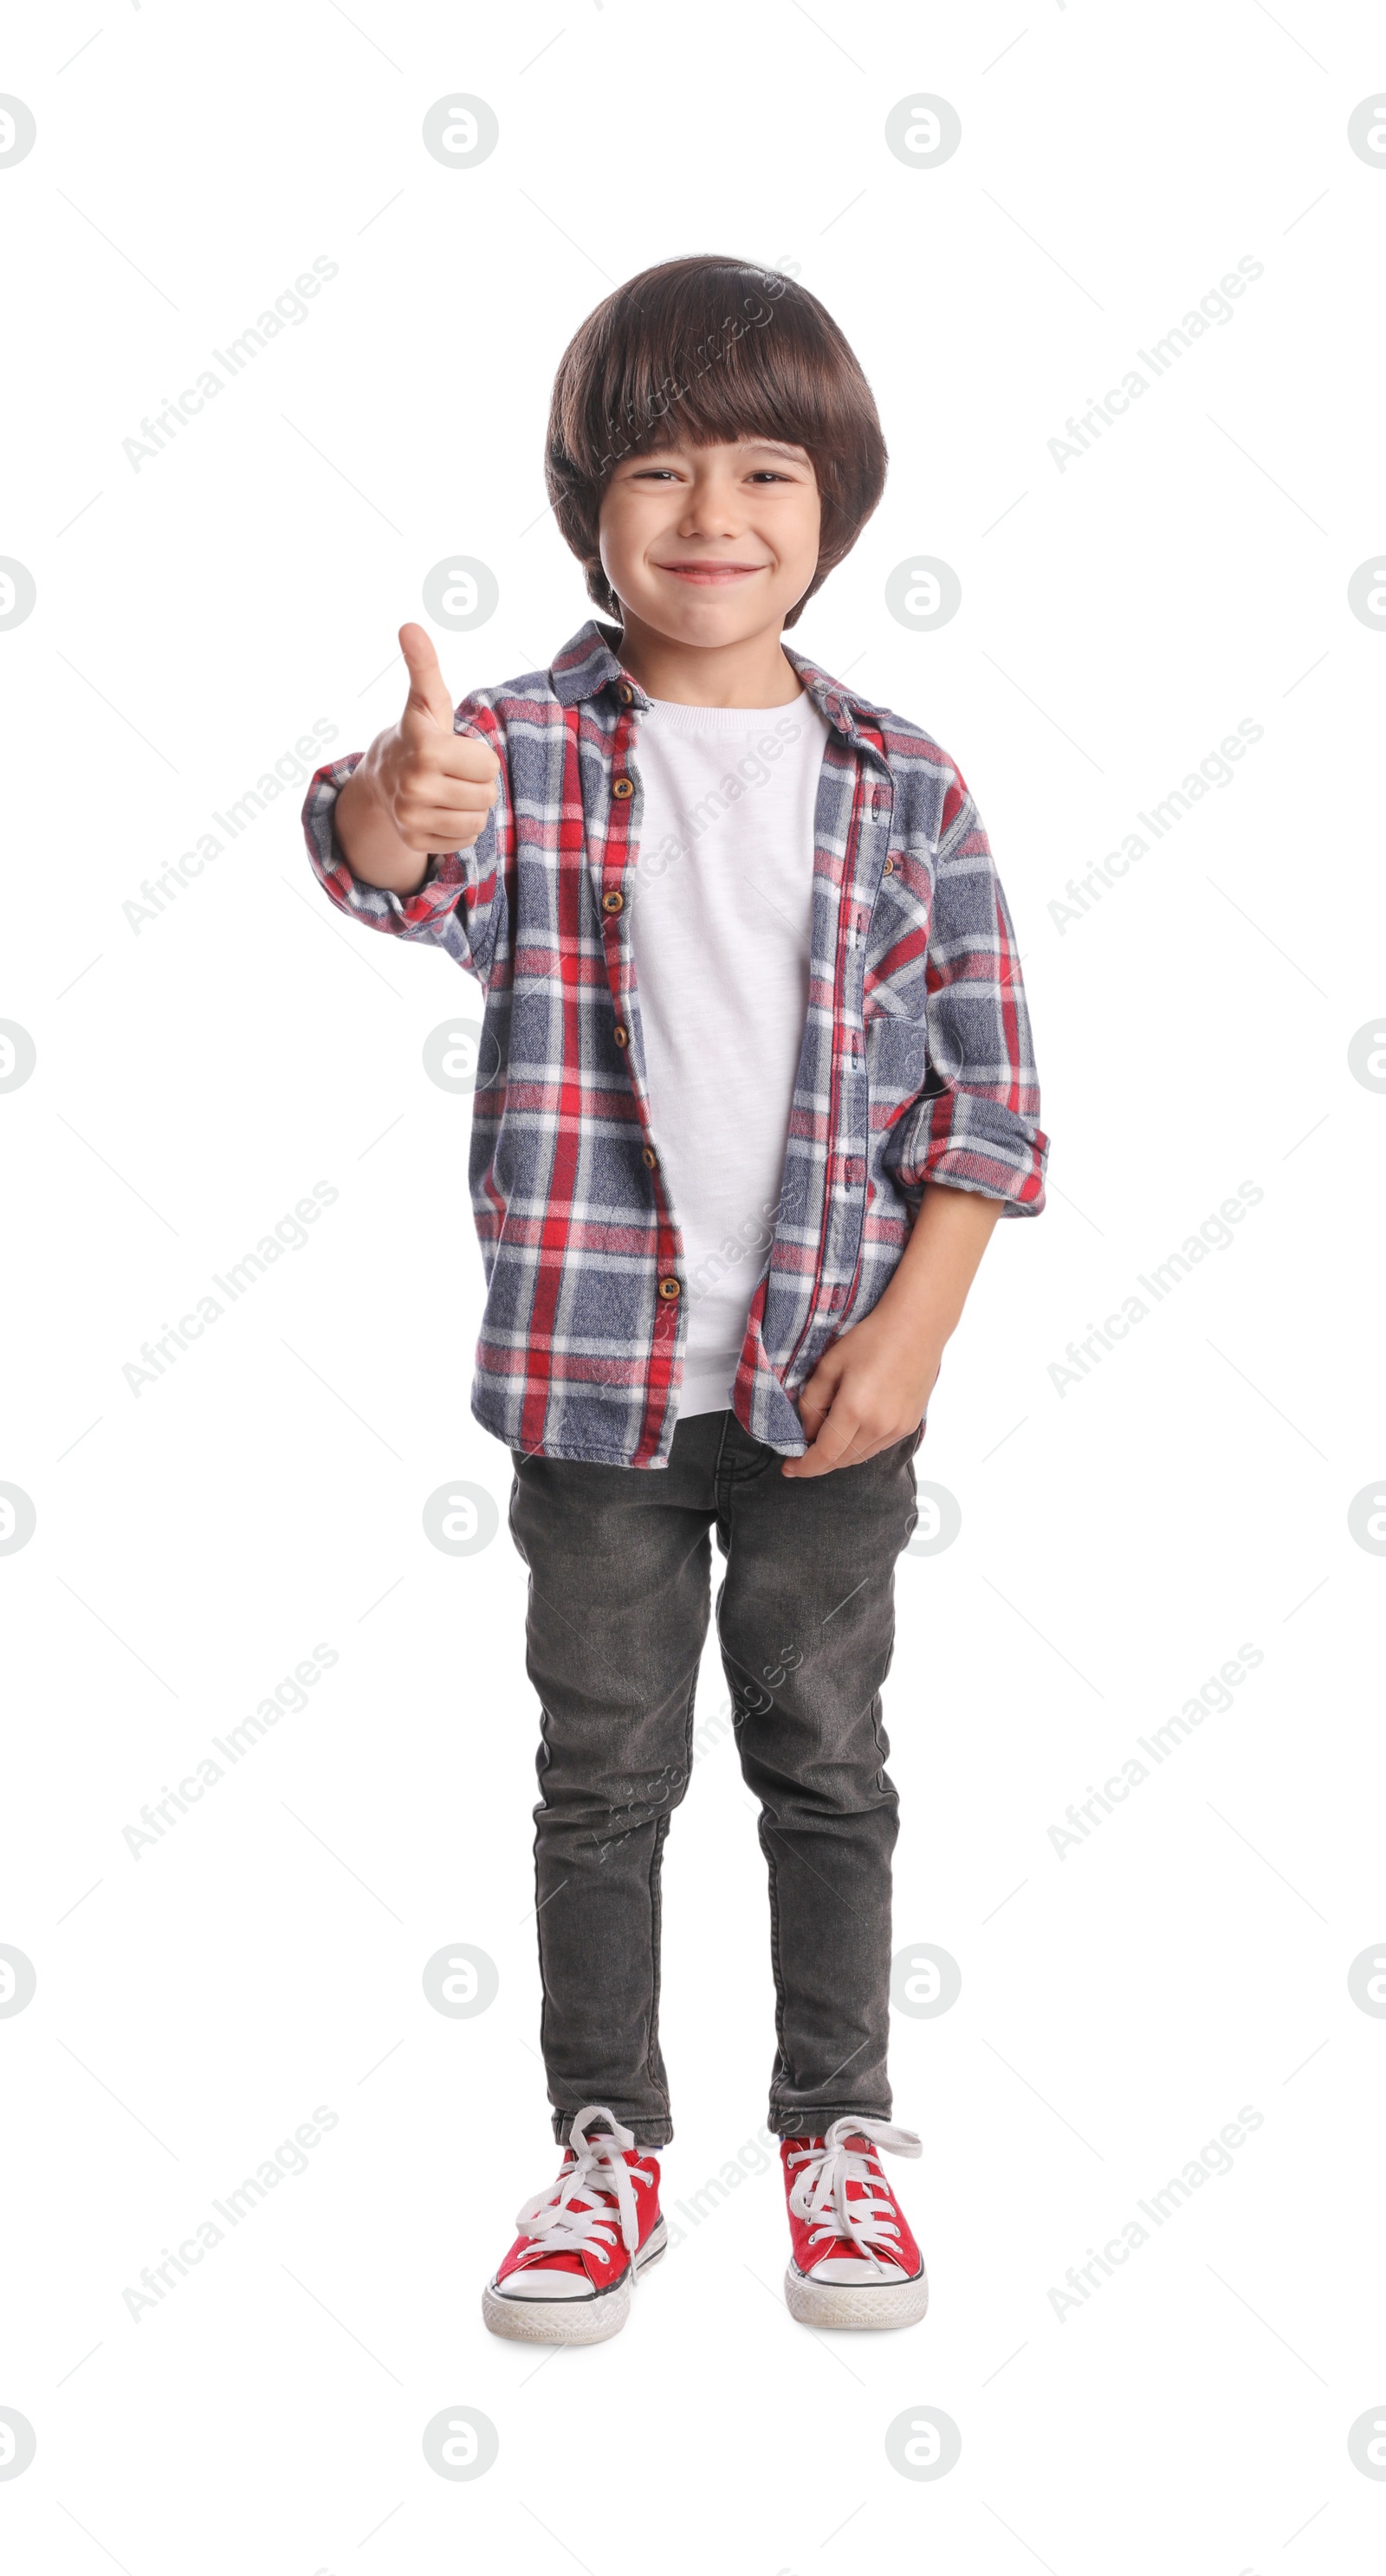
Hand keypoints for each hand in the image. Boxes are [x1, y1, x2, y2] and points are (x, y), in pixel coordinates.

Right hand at [363, 623, 499, 856]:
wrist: (379, 778)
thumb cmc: (416, 733)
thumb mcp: (425, 701)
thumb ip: (424, 666)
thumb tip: (409, 626)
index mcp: (426, 749)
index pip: (489, 766)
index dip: (479, 757)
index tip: (456, 750)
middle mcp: (415, 786)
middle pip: (486, 796)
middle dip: (477, 783)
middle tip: (452, 772)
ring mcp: (412, 817)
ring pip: (478, 821)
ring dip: (470, 807)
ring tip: (448, 791)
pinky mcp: (414, 841)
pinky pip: (464, 840)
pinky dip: (458, 828)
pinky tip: (440, 811)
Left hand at [781, 1300, 940, 1478]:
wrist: (917, 1327)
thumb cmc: (870, 1339)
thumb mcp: (829, 1366)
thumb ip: (812, 1402)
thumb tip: (808, 1432)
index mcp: (855, 1410)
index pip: (825, 1455)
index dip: (804, 1466)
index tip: (789, 1468)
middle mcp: (879, 1426)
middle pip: (842, 1460)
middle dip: (818, 1463)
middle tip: (801, 1455)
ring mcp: (898, 1428)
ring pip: (860, 1456)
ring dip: (839, 1456)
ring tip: (824, 1443)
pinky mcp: (909, 1425)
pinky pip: (877, 1447)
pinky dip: (859, 1447)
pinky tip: (850, 1434)